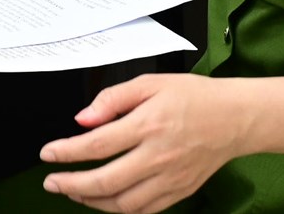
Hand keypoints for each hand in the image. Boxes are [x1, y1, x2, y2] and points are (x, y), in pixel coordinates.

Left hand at [39, 74, 251, 212]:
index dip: (67, 152)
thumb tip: (82, 118)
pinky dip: (120, 209)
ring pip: (123, 203)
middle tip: (51, 182)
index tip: (47, 154)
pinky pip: (145, 210)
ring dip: (92, 201)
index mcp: (148, 124)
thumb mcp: (150, 82)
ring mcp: (170, 178)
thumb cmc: (194, 97)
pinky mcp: (180, 192)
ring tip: (74, 191)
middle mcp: (158, 156)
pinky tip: (106, 199)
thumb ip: (113, 98)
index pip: (97, 144)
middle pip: (105, 180)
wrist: (235, 118)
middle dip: (71, 184)